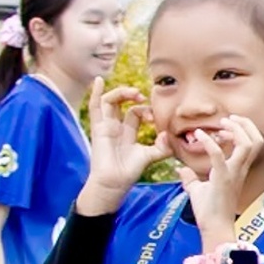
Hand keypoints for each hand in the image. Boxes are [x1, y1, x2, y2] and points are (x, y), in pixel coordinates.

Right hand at [79, 81, 154, 208]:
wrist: (114, 183)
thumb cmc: (129, 172)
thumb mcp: (150, 156)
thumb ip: (162, 147)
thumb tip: (169, 135)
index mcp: (127, 132)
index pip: (135, 113)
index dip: (146, 111)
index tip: (154, 119)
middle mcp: (115, 126)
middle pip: (121, 103)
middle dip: (133, 96)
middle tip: (143, 97)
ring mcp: (105, 126)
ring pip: (109, 101)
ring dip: (121, 92)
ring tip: (134, 93)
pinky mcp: (98, 128)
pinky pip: (94, 107)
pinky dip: (95, 93)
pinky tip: (98, 81)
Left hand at [181, 113, 263, 241]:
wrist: (213, 228)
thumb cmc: (208, 212)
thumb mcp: (198, 191)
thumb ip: (191, 179)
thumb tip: (181, 169)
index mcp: (239, 170)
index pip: (253, 143)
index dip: (244, 130)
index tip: (226, 127)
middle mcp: (240, 169)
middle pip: (256, 140)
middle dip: (245, 124)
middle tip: (227, 119)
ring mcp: (233, 174)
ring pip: (248, 144)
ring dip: (236, 130)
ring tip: (221, 125)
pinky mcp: (221, 179)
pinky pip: (218, 155)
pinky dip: (208, 142)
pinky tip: (198, 135)